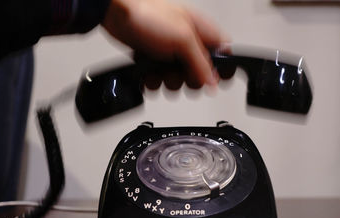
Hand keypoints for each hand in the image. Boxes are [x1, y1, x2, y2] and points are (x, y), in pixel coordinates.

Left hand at [102, 0, 228, 87]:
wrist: (116, 15)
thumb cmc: (148, 15)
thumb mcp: (182, 39)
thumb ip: (200, 63)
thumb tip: (213, 81)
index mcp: (202, 32)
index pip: (222, 54)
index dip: (221, 69)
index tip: (213, 79)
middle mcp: (188, 43)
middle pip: (200, 73)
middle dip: (189, 80)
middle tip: (180, 73)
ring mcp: (170, 53)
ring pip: (178, 79)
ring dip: (168, 81)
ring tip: (159, 71)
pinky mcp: (154, 60)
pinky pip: (160, 80)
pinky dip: (153, 80)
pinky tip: (148, 73)